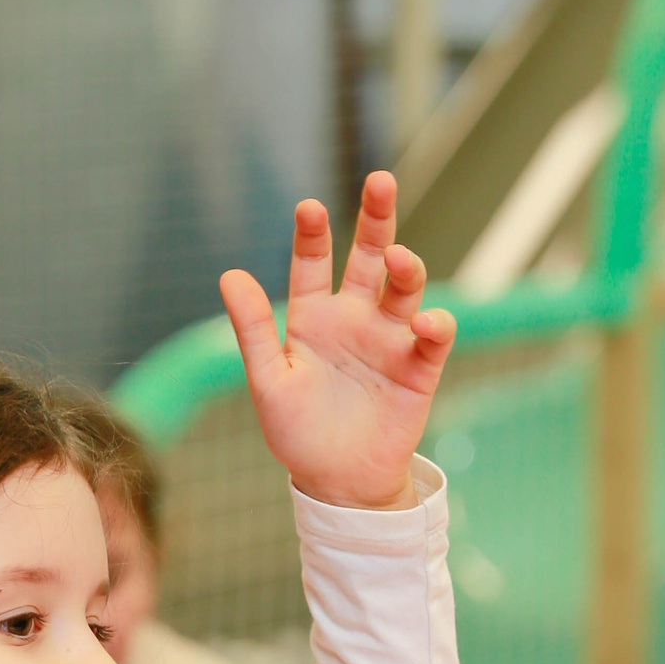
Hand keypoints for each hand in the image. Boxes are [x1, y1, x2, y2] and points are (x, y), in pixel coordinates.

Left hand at [218, 176, 455, 508]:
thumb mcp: (268, 380)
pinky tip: (427, 321)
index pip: (314, 264)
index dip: (313, 235)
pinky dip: (434, 325)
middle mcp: (355, 318)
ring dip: (406, 269)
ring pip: (404, 289)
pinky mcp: (419, 368)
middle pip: (370, 257)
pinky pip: (432, 338)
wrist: (337, 482)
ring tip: (399, 259)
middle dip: (377, 220)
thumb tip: (230, 275)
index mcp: (313, 317)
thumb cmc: (297, 432)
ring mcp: (389, 340)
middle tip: (381, 181)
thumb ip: (254, 329)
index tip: (309, 208)